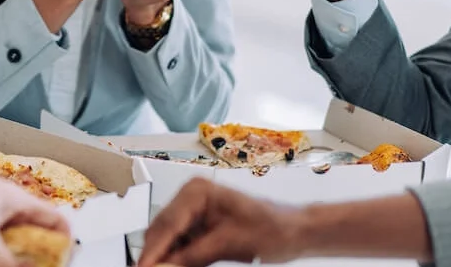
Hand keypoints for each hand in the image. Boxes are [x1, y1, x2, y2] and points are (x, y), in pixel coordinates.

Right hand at [138, 178, 303, 266]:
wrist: (297, 231)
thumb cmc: (274, 228)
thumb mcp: (229, 245)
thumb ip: (192, 257)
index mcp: (197, 192)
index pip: (166, 225)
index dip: (152, 252)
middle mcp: (190, 197)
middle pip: (161, 232)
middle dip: (156, 255)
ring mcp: (193, 211)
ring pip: (168, 240)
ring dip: (166, 257)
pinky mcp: (199, 226)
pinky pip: (180, 245)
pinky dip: (178, 258)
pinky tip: (178, 266)